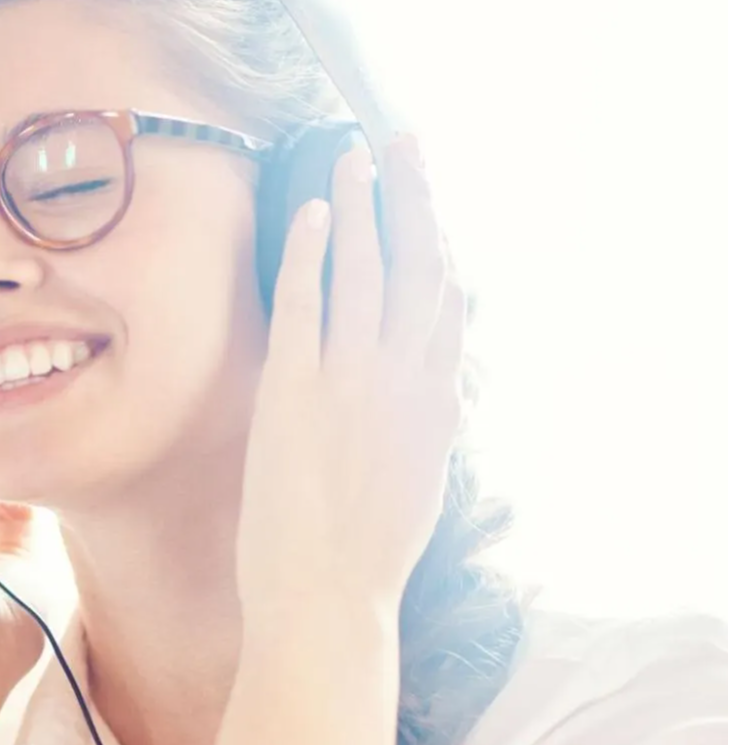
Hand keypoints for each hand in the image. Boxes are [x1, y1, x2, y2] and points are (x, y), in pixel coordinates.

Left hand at [236, 137, 464, 629]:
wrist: (330, 599)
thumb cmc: (363, 558)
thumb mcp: (418, 483)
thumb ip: (426, 428)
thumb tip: (438, 398)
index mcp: (438, 403)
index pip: (448, 302)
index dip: (439, 243)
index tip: (429, 204)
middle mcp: (405, 380)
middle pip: (418, 264)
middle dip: (414, 197)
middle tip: (405, 145)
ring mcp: (352, 381)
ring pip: (365, 268)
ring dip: (359, 205)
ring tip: (353, 158)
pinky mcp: (296, 390)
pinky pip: (307, 300)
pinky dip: (309, 250)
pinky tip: (307, 212)